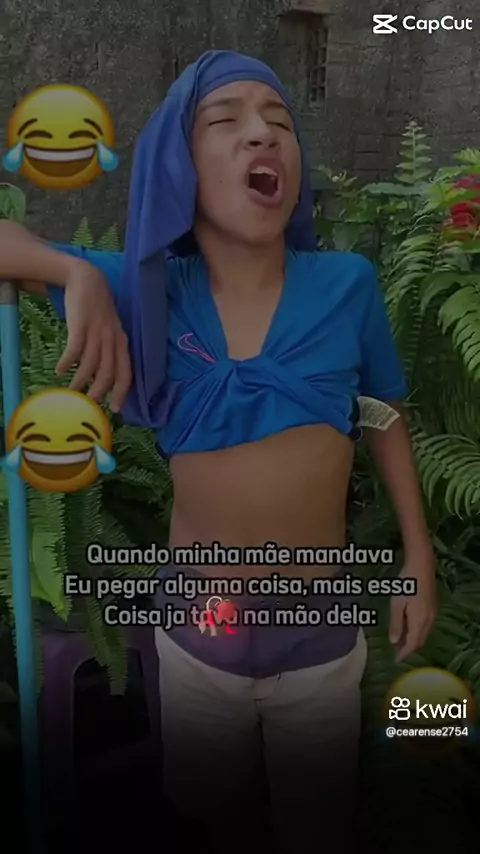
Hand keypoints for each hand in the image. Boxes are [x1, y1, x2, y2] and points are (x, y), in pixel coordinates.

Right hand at [55, 260, 131, 411]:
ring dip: (80, 381)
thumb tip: (101, 378)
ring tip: (71, 392)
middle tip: (88, 404)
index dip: (122, 392)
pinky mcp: (81, 325)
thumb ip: (110, 352)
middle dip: (99, 392)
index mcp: (122, 343)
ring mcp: (97, 332)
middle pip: (108, 372)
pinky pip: (75, 349)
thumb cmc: (99, 311)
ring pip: (91, 364)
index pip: (126, 372)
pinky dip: (67, 362)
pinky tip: (60, 371)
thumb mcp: (111, 331)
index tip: (116, 409)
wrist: (88, 280)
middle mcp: (112, 340)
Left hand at [389, 550, 436, 661]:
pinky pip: (426, 627)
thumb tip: (394, 642)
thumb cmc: (406, 584)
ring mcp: (432, 614)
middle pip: (420, 641)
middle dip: (409, 648)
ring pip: (423, 634)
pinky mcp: (433, 608)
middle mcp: (428, 621)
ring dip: (413, 640)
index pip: (412, 644)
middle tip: (396, 652)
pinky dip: (417, 632)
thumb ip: (396, 624)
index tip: (395, 660)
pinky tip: (409, 627)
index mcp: (419, 622)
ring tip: (400, 641)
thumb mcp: (396, 604)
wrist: (422, 566)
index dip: (404, 654)